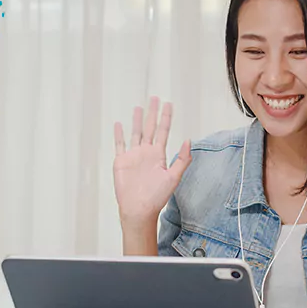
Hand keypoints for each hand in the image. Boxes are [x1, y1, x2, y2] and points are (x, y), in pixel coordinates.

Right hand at [113, 97, 191, 225]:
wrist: (139, 209)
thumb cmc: (157, 197)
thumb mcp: (173, 177)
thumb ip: (182, 159)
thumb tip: (188, 140)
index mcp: (159, 155)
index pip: (163, 131)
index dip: (166, 117)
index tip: (168, 104)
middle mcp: (146, 153)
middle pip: (150, 128)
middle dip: (152, 113)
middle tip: (155, 98)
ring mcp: (133, 156)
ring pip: (135, 133)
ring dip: (137, 120)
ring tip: (139, 107)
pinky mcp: (121, 161)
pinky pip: (120, 144)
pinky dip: (119, 134)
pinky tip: (119, 124)